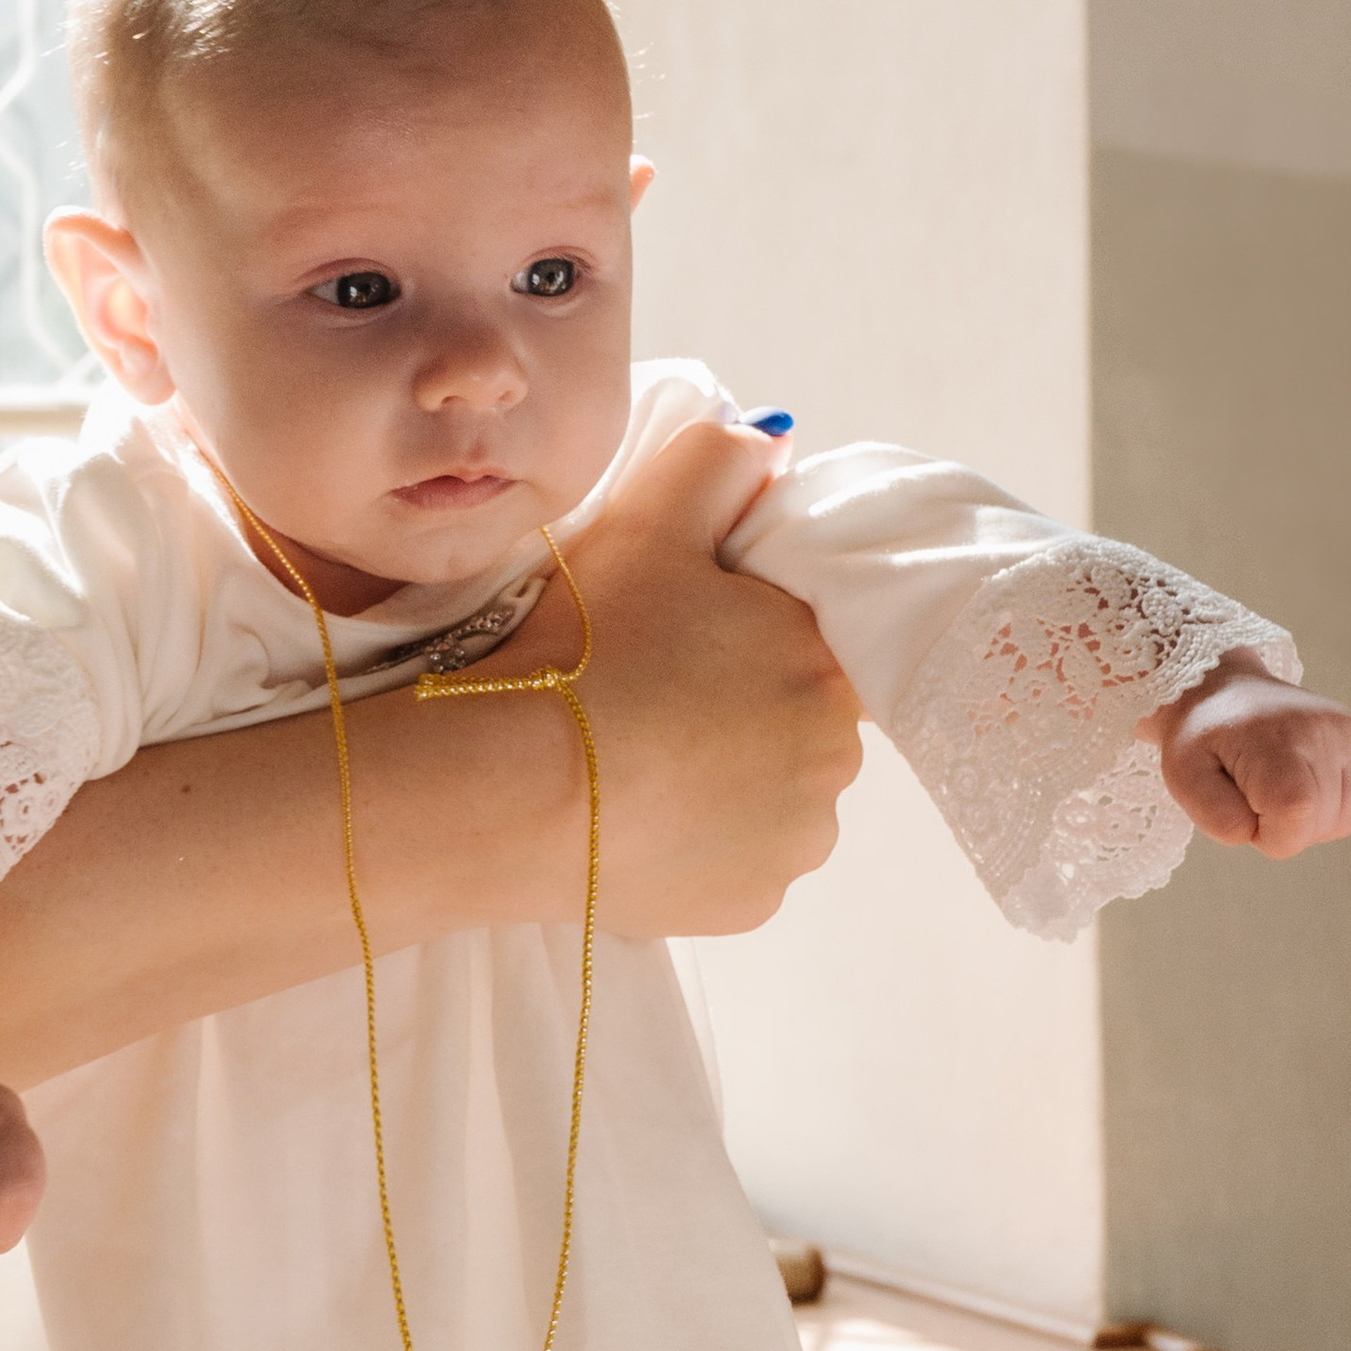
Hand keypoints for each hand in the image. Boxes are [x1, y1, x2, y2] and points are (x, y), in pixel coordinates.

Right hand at [506, 418, 862, 933]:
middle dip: (739, 708)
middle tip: (646, 696)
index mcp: (827, 659)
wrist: (514, 789)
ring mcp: (796, 842)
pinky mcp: (751, 906)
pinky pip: (734, 863)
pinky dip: (697, 846)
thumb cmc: (586, 648)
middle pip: (795, 721)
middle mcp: (836, 759)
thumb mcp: (648, 521)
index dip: (744, 632)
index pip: (810, 638)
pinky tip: (634, 817)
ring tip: (634, 762)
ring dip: (722, 780)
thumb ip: (719, 461)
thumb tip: (771, 444)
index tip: (678, 638)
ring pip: (771, 797)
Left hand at [1148, 653, 1350, 858]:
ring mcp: (1346, 731)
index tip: (1243, 811)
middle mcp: (1320, 729)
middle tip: (1252, 794)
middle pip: (1320, 822)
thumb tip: (1262, 834)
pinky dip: (1330, 811)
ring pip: (1345, 818)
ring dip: (1309, 823)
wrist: (1220, 689)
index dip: (1269, 835)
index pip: (1295, 812)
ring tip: (1275, 791)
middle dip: (1284, 829)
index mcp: (1274, 736)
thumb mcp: (1184, 779)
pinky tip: (1301, 789)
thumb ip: (1218, 818)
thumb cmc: (1200, 739)